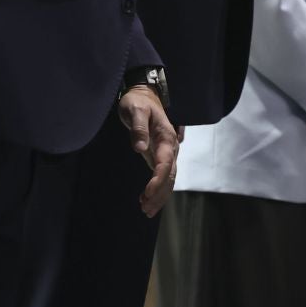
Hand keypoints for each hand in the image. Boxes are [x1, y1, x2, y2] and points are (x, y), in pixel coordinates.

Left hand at [119, 84, 179, 217]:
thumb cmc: (138, 101)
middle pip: (170, 175)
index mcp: (166, 137)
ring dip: (159, 196)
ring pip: (168, 179)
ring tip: (145, 210)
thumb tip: (140, 148)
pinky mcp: (159, 156)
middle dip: (159, 194)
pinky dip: (157, 190)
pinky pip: (162, 176)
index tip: (146, 192)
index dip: (157, 180)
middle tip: (145, 209)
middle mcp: (170, 147)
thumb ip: (138, 128)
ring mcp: (166, 152)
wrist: (144, 95)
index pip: (165, 163)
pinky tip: (145, 200)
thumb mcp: (135, 110)